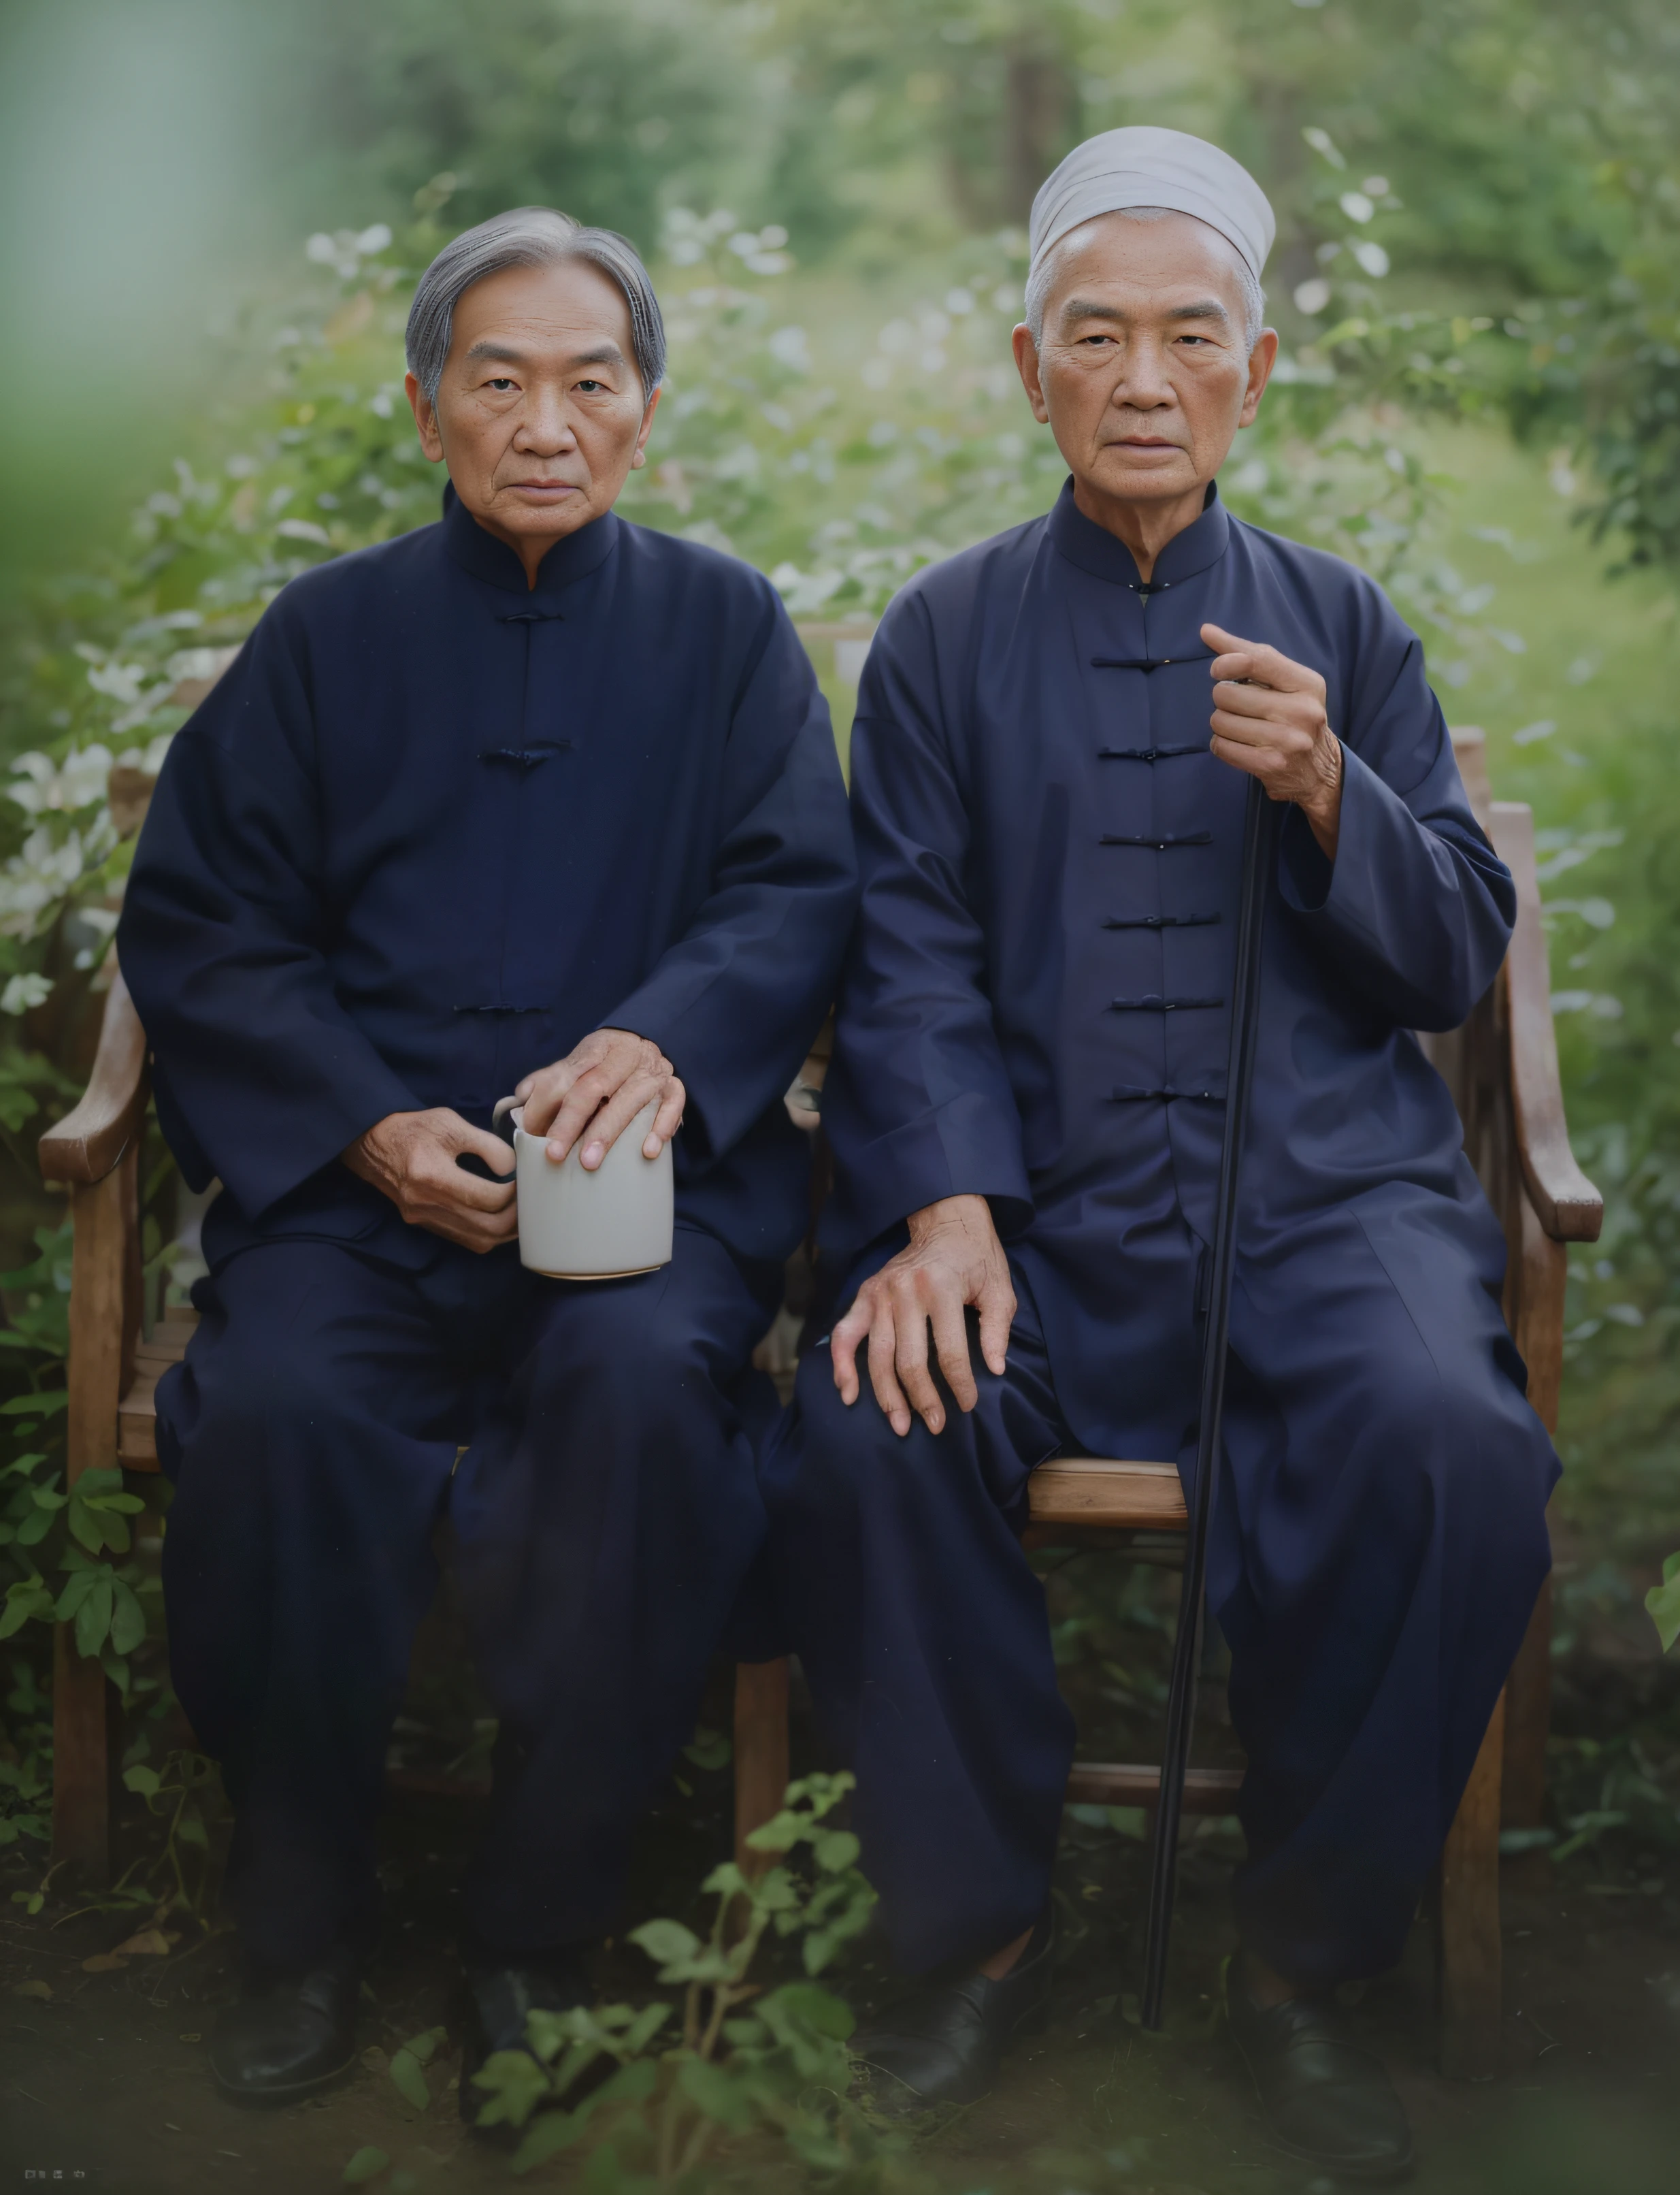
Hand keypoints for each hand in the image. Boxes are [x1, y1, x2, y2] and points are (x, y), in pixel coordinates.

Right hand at [342, 1108, 515, 1252]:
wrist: (374, 1142)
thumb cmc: (415, 1128)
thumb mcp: (451, 1123)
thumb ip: (487, 1145)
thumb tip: (514, 1170)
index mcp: (431, 1174)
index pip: (487, 1198)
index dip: (514, 1193)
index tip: (524, 1180)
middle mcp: (425, 1202)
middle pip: (487, 1227)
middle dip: (516, 1217)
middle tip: (529, 1201)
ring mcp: (422, 1217)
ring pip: (478, 1240)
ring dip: (505, 1231)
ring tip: (520, 1212)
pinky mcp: (422, 1223)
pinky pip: (464, 1239)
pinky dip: (487, 1234)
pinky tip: (499, 1219)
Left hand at [514, 1027, 684, 1169]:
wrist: (649, 1044)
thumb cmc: (607, 1064)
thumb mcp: (579, 1063)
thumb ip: (550, 1080)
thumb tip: (520, 1097)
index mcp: (596, 1048)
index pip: (567, 1074)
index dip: (547, 1104)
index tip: (531, 1133)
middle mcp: (626, 1056)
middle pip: (595, 1086)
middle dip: (573, 1122)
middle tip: (556, 1155)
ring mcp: (652, 1071)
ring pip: (630, 1099)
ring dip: (609, 1132)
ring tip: (590, 1162)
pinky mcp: (674, 1087)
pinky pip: (673, 1104)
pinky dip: (661, 1126)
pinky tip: (648, 1151)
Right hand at [830, 1193, 1014, 1437]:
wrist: (945, 1219)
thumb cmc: (976, 1257)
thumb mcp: (999, 1288)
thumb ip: (997, 1330)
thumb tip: (996, 1370)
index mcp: (942, 1289)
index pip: (950, 1352)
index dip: (960, 1384)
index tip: (968, 1405)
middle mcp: (906, 1292)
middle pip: (909, 1361)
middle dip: (923, 1400)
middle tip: (935, 1425)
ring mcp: (880, 1293)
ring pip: (877, 1356)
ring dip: (887, 1395)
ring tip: (900, 1424)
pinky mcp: (865, 1294)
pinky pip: (845, 1334)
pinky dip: (842, 1365)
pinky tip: (848, 1393)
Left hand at [1202, 623, 1343, 858]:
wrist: (1318, 768)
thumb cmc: (1294, 714)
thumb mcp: (1283, 682)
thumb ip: (1247, 654)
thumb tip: (1206, 630)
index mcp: (1307, 683)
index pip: (1256, 661)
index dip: (1226, 662)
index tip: (1218, 669)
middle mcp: (1301, 711)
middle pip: (1227, 693)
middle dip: (1224, 698)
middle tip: (1239, 706)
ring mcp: (1287, 740)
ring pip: (1220, 720)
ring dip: (1221, 723)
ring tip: (1240, 726)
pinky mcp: (1270, 765)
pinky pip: (1221, 746)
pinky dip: (1221, 744)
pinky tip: (1238, 743)